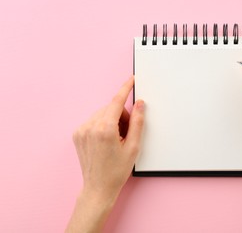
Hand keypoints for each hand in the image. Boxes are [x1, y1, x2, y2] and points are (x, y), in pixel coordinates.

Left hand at [72, 76, 144, 199]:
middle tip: (128, 133)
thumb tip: (139, 104)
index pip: (117, 102)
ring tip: (116, 139)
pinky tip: (106, 140)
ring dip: (113, 120)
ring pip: (102, 113)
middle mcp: (90, 127)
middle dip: (123, 115)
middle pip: (111, 108)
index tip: (131, 79)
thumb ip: (137, 122)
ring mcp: (81, 130)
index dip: (125, 89)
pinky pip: (94, 120)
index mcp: (104, 129)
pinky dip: (103, 124)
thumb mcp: (134, 146)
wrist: (98, 187)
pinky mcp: (77, 134)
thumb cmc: (116, 171)